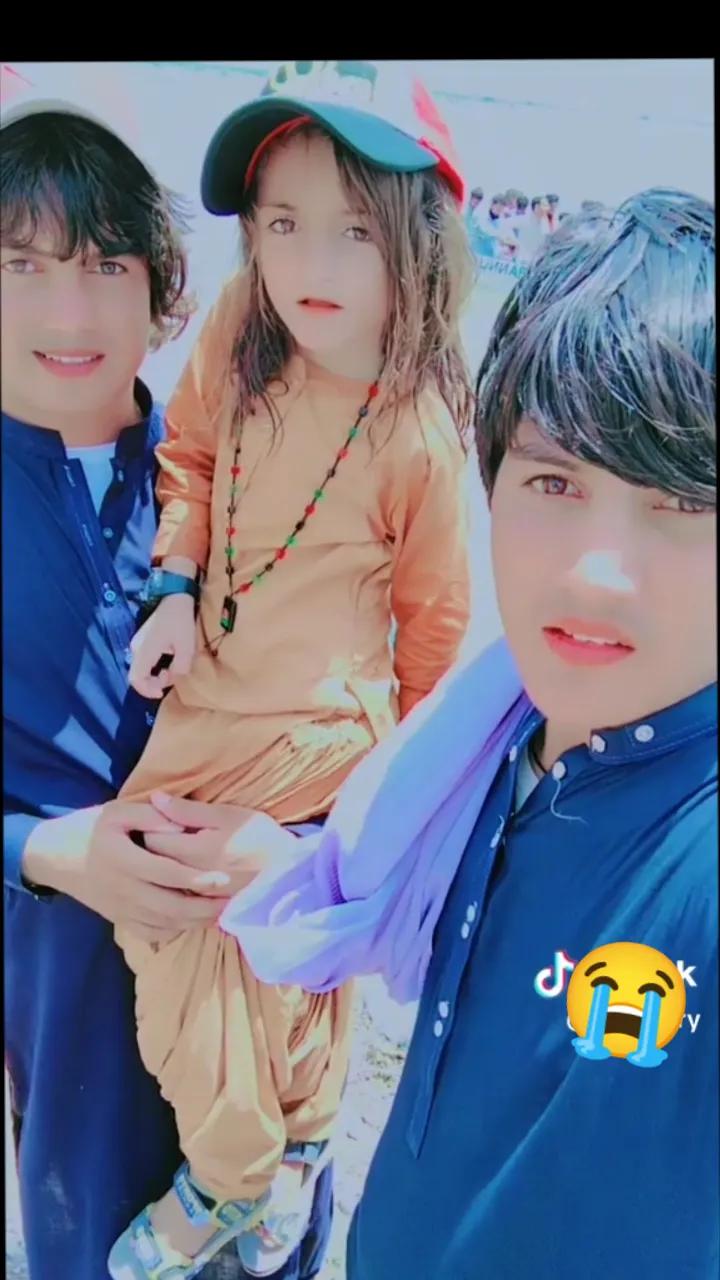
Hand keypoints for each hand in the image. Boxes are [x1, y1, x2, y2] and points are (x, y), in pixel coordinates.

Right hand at [22, 801, 231, 942]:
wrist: (53, 856)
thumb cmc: (89, 828)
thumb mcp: (116, 811)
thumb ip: (150, 815)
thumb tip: (182, 826)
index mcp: (123, 859)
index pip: (167, 873)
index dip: (197, 878)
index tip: (224, 878)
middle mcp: (122, 888)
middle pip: (170, 906)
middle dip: (204, 908)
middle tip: (232, 903)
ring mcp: (120, 908)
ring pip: (163, 923)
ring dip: (194, 922)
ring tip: (221, 914)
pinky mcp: (118, 918)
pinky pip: (149, 933)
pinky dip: (173, 931)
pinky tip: (192, 923)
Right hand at [129, 594, 195, 698]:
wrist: (175, 598)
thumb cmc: (180, 621)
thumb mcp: (186, 647)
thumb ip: (180, 667)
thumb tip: (173, 676)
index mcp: (144, 651)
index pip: (136, 679)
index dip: (147, 690)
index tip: (161, 692)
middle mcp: (136, 648)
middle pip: (137, 676)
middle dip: (154, 683)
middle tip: (171, 677)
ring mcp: (138, 643)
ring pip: (141, 668)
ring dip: (155, 674)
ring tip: (172, 668)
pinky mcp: (142, 640)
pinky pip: (144, 661)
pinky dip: (154, 667)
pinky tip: (168, 661)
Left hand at [142, 793, 299, 897]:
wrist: (290, 874)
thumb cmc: (261, 838)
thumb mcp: (228, 816)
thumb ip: (187, 810)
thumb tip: (155, 797)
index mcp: (194, 852)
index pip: (151, 838)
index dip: (152, 826)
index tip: (162, 820)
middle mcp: (190, 879)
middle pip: (152, 863)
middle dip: (154, 848)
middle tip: (167, 835)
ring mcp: (196, 899)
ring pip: (162, 883)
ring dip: (162, 870)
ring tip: (176, 855)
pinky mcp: (204, 911)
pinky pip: (176, 900)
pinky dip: (175, 888)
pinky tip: (186, 877)